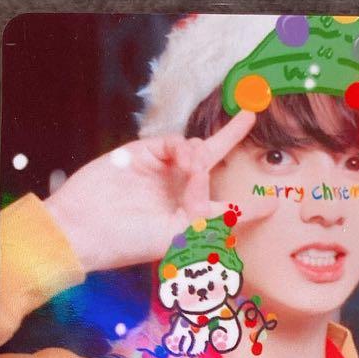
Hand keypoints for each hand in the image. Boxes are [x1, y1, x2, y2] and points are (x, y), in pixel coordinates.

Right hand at [44, 111, 274, 273]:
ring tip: (194, 169)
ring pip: (195, 150)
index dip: (249, 207)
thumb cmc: (128, 243)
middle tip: (250, 114)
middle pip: (212, 161)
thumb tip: (211, 177)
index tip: (274, 204)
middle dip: (231, 137)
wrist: (84, 229)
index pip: (225, 209)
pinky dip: (184, 149)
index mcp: (188, 219)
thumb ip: (204, 213)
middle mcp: (177, 192)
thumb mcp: (176, 237)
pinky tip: (186, 161)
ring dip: (202, 156)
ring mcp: (160, 171)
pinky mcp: (142, 154)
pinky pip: (173, 144)